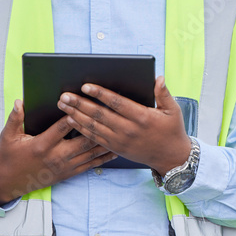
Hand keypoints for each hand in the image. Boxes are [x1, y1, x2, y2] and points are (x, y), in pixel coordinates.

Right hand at [0, 99, 117, 205]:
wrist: (9, 183)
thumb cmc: (9, 156)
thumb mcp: (7, 136)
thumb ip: (15, 118)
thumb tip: (19, 101)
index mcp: (42, 145)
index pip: (62, 127)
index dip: (73, 115)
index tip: (83, 104)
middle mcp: (57, 156)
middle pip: (83, 140)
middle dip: (97, 127)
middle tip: (111, 115)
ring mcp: (65, 166)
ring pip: (90, 153)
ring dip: (106, 142)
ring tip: (120, 131)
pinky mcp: (69, 173)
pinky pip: (90, 165)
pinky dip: (103, 158)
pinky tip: (115, 151)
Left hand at [57, 76, 192, 174]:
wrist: (170, 157)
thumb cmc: (172, 131)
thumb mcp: (173, 110)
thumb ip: (163, 94)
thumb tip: (159, 78)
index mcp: (142, 117)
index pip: (116, 103)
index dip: (100, 94)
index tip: (86, 86)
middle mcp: (129, 129)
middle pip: (99, 114)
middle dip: (80, 104)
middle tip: (65, 95)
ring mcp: (120, 140)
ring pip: (94, 126)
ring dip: (76, 115)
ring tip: (63, 105)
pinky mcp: (116, 148)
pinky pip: (95, 138)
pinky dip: (82, 129)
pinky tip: (72, 120)